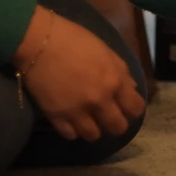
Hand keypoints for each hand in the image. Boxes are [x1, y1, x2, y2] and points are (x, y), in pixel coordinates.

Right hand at [13, 6, 145, 142]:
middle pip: (117, 128)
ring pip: (93, 136)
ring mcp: (78, 111)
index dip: (133, 109)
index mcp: (115, 81)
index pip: (135, 108)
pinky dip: (72, 129)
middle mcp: (100, 100)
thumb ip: (121, 72)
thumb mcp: (106, 51)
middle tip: (107, 116)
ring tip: (87, 119)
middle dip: (116, 123)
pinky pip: (70, 135)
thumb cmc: (75, 40)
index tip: (126, 107)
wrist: (39, 43)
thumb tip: (132, 88)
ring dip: (93, 128)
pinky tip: (70, 119)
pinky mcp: (56, 117)